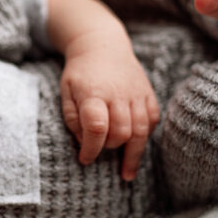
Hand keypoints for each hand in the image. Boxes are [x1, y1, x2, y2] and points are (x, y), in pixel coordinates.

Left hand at [60, 35, 160, 179]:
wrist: (101, 44)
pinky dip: (145, 136)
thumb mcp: (66, 92)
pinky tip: (136, 146)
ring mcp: (137, 93)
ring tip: (126, 173)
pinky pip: (152, 121)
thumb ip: (73, 120)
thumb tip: (85, 145)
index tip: (85, 160)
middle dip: (111, 148)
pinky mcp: (148, 94)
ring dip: (133, 154)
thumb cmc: (80, 73)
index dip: (91, 149)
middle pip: (121, 132)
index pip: (97, 128)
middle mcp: (118, 93)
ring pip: (140, 131)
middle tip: (100, 150)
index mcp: (93, 93)